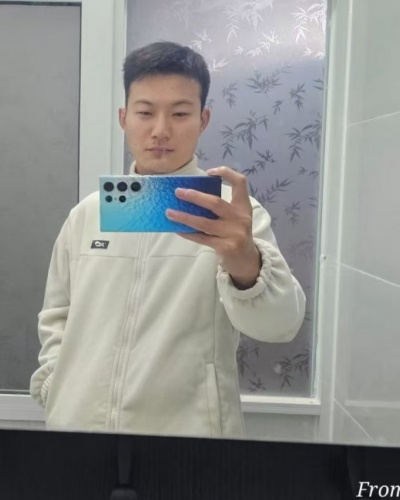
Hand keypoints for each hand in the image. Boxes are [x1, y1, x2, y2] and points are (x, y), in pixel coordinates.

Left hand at [166, 166, 260, 288]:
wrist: (246, 259)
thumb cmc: (234, 233)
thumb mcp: (234, 218)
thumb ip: (220, 207)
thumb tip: (189, 196)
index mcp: (243, 206)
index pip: (240, 182)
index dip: (226, 173)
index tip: (209, 173)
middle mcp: (241, 218)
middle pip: (215, 203)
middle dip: (194, 196)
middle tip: (178, 192)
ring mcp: (234, 233)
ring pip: (204, 223)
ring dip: (184, 217)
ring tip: (169, 212)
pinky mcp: (226, 247)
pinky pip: (202, 238)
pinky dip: (188, 233)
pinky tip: (178, 229)